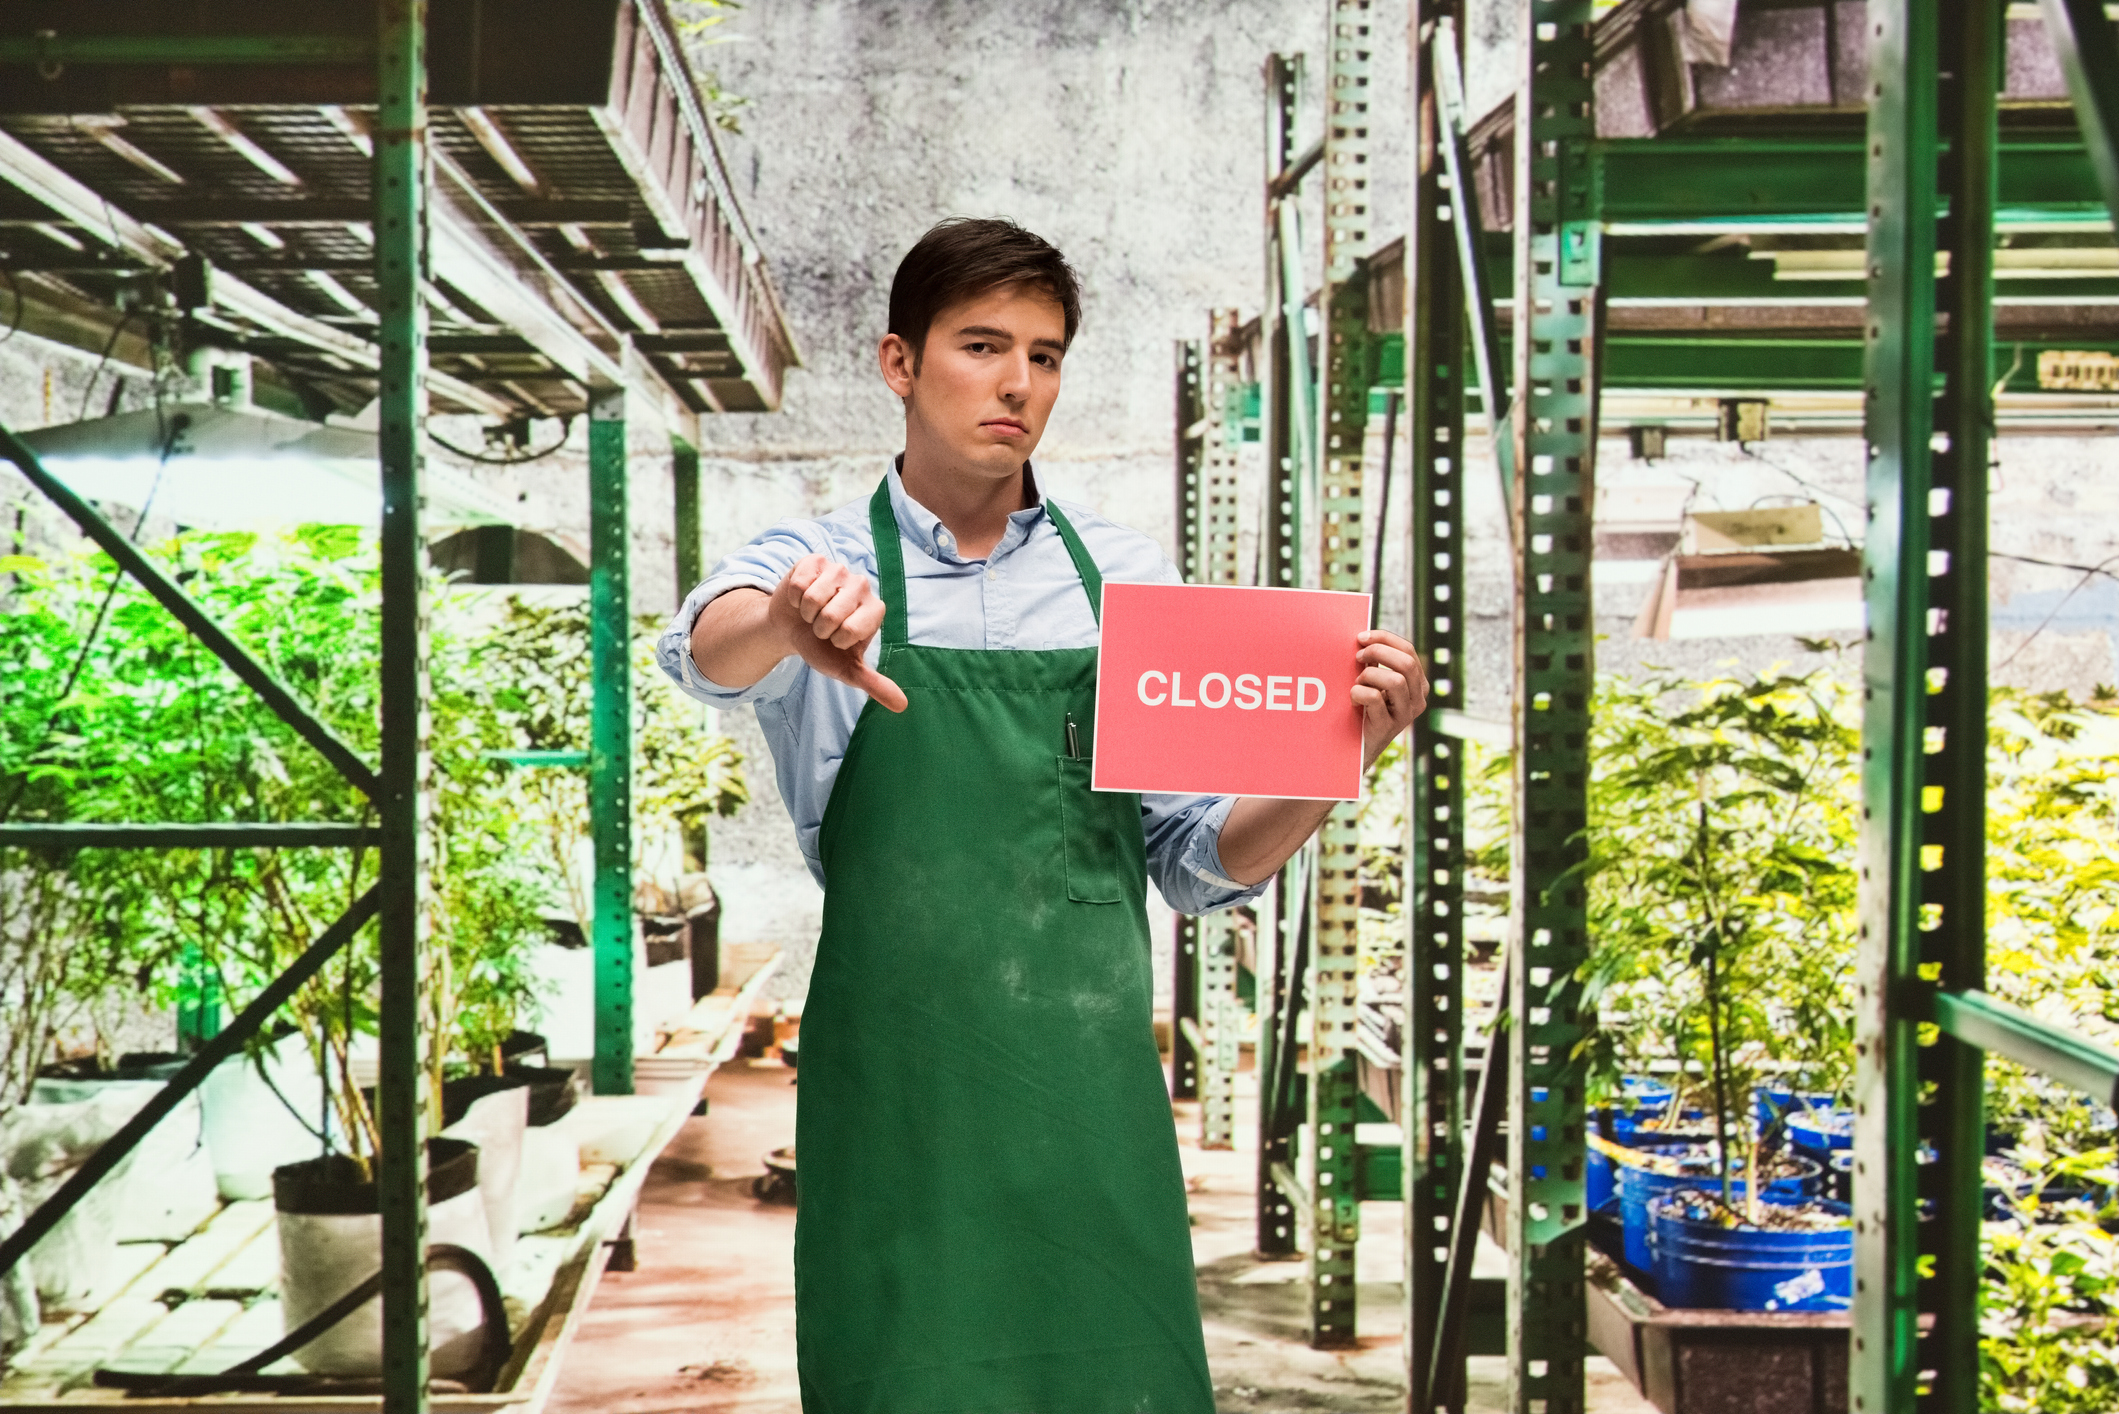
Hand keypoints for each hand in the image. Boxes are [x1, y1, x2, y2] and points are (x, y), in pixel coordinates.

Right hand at [768, 555, 907, 712]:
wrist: (791, 630)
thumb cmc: (822, 647)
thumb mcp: (846, 669)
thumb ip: (874, 684)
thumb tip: (902, 706)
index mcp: (875, 610)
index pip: (851, 631)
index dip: (836, 640)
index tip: (837, 639)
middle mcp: (862, 586)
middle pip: (831, 614)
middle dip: (819, 627)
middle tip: (821, 626)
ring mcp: (839, 570)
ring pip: (813, 597)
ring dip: (805, 612)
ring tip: (811, 612)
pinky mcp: (814, 561)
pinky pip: (800, 583)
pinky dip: (794, 597)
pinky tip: (800, 598)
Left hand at [1352, 628, 1428, 766]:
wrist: (1358, 746)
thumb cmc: (1365, 708)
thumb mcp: (1376, 682)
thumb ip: (1376, 663)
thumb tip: (1363, 638)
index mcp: (1417, 683)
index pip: (1408, 650)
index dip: (1384, 638)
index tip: (1362, 637)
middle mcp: (1417, 698)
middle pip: (1407, 663)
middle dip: (1378, 652)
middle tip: (1358, 656)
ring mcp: (1406, 714)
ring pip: (1396, 681)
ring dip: (1370, 675)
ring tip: (1358, 682)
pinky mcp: (1388, 727)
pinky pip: (1375, 699)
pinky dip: (1359, 692)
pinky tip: (1353, 697)